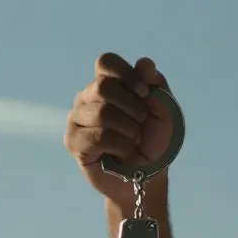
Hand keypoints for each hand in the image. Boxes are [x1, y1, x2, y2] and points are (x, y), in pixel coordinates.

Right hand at [64, 53, 174, 205]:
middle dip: (132, 106)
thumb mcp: (164, 111)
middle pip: (103, 87)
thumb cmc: (154, 141)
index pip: (106, 62)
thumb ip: (155, 86)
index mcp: (108, 83)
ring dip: (129, 130)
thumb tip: (144, 63)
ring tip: (133, 140)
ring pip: (102, 113)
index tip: (145, 93)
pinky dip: (121, 145)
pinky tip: (123, 153)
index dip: (127, 74)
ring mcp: (77, 118)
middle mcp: (88, 97)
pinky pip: (98, 136)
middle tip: (142, 121)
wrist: (147, 175)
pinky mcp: (73, 141)